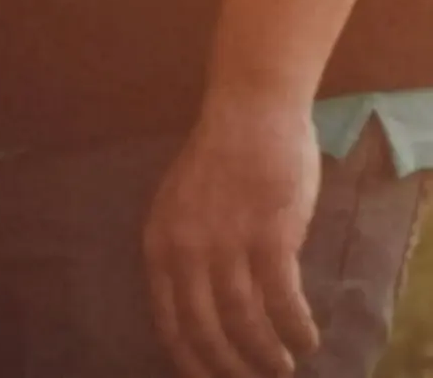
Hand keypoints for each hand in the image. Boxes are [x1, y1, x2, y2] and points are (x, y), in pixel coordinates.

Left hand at [144, 98, 321, 377]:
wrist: (248, 114)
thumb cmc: (218, 160)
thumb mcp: (180, 209)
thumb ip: (185, 252)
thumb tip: (202, 306)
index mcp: (159, 243)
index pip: (169, 319)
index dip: (190, 358)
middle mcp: (186, 249)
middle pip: (206, 329)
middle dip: (231, 366)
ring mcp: (226, 243)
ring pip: (245, 321)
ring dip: (266, 353)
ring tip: (284, 366)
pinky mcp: (269, 236)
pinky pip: (282, 300)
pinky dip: (295, 327)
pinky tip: (306, 337)